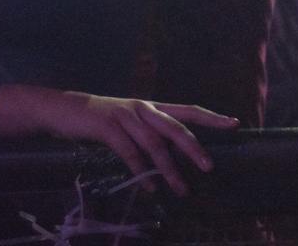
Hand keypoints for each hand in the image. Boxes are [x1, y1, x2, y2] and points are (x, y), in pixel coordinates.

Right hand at [10, 86, 236, 195]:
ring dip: (169, 170)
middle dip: (195, 148)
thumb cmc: (101, 120)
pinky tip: (150, 187)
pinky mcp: (108, 128)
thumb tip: (173, 155)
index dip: (212, 117)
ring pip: (155, 145)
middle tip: (209, 167)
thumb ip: (150, 134)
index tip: (235, 124)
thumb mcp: (130, 123)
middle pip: (177, 128)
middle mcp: (145, 109)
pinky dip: (141, 172)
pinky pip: (130, 153)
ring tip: (180, 189)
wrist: (63, 110)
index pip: (189, 110)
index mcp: (154, 107)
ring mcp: (126, 117)